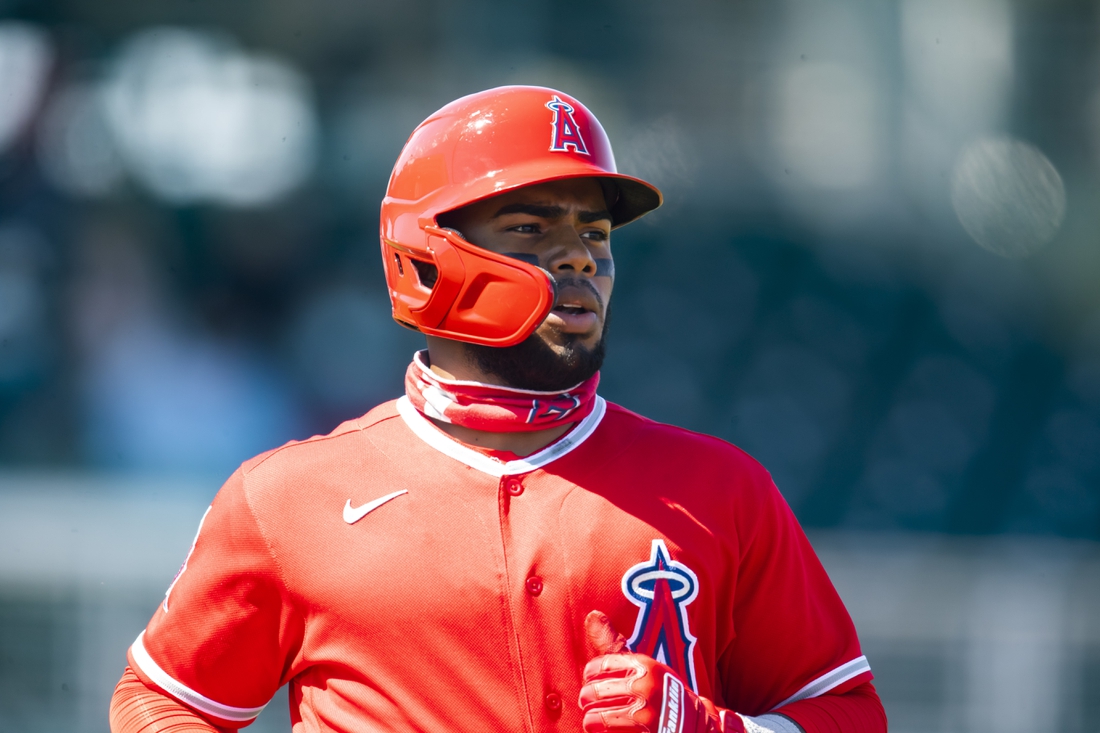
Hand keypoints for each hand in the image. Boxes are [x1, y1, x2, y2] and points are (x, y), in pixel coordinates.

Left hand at [578, 610, 743, 732]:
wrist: (695, 724)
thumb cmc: (662, 692)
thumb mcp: (644, 666)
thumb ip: (614, 644)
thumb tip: (592, 615)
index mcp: (644, 666)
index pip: (599, 666)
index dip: (590, 675)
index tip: (593, 680)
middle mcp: (645, 687)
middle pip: (593, 692)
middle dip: (587, 698)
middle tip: (590, 701)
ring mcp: (645, 714)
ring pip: (594, 716)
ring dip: (592, 718)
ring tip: (596, 717)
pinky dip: (600, 731)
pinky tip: (606, 729)